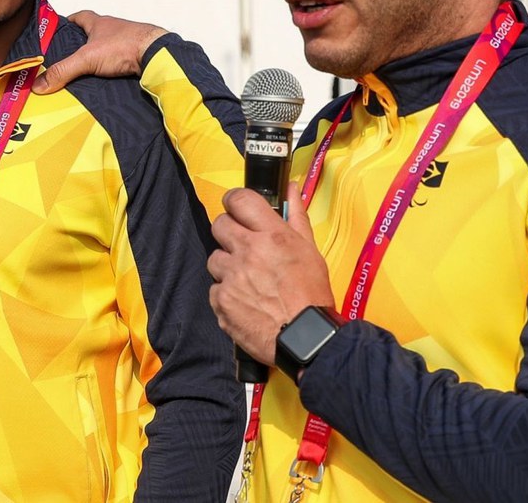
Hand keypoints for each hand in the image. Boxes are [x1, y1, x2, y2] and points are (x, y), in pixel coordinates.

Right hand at [32, 10, 167, 92]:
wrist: (157, 54)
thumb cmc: (125, 46)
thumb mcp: (87, 58)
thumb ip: (63, 70)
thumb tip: (39, 84)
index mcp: (99, 23)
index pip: (79, 16)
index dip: (67, 22)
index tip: (57, 30)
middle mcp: (113, 29)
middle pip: (92, 33)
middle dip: (80, 44)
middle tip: (67, 57)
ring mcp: (126, 42)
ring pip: (106, 48)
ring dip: (97, 58)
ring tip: (83, 72)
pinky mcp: (135, 56)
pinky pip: (119, 61)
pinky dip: (111, 68)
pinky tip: (105, 79)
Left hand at [207, 183, 334, 364]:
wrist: (305, 337)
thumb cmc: (312, 294)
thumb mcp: (310, 250)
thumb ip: (296, 216)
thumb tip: (291, 189)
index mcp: (271, 235)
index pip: (239, 199)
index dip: (234, 200)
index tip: (236, 206)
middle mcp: (247, 251)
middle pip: (219, 225)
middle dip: (228, 231)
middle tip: (242, 244)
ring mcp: (231, 277)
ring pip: (214, 259)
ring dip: (227, 265)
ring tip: (247, 279)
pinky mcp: (221, 301)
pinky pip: (215, 288)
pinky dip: (226, 293)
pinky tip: (245, 300)